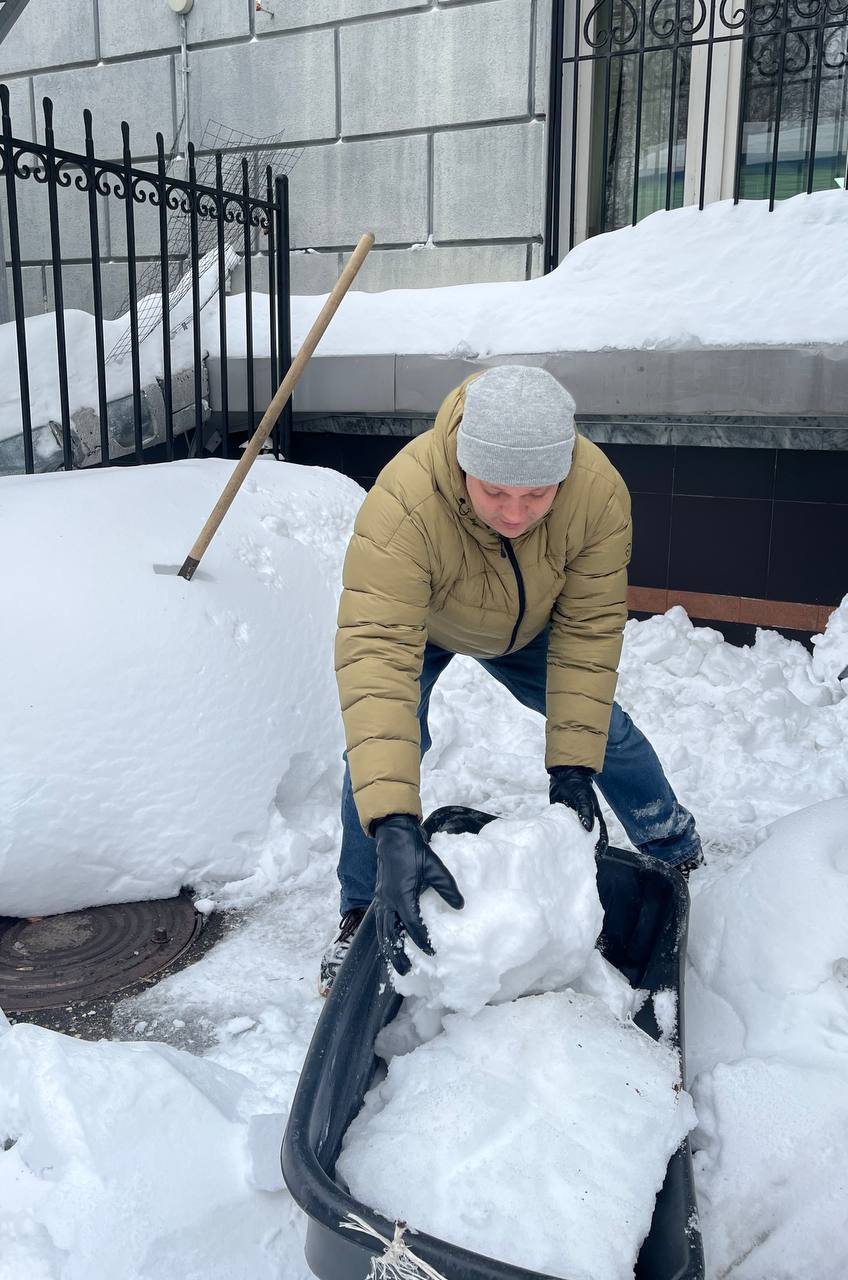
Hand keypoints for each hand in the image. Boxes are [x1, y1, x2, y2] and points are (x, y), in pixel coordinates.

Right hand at [372, 814, 463, 974]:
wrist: (393, 836)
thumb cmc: (414, 850)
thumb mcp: (435, 866)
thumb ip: (447, 887)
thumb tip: (460, 906)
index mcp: (402, 895)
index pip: (412, 925)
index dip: (423, 940)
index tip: (433, 951)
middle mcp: (387, 901)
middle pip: (390, 935)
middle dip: (397, 954)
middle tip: (406, 971)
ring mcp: (381, 899)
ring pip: (381, 930)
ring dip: (388, 948)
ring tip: (396, 962)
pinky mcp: (379, 896)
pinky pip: (379, 921)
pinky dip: (384, 935)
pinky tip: (390, 941)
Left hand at [548, 765, 608, 854]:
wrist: (564, 774)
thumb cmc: (578, 785)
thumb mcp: (583, 797)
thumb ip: (585, 812)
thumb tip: (588, 828)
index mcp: (594, 818)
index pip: (601, 835)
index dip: (600, 847)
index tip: (596, 857)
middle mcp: (585, 821)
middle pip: (587, 839)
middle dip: (585, 850)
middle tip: (579, 861)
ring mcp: (573, 820)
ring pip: (574, 836)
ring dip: (572, 845)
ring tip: (567, 857)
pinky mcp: (562, 818)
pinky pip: (562, 830)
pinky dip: (560, 837)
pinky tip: (555, 845)